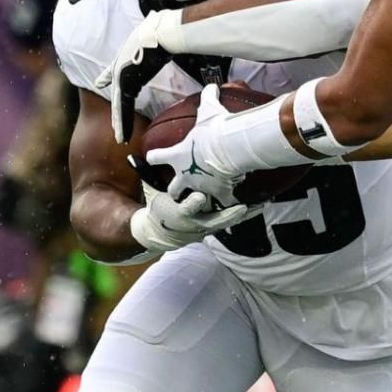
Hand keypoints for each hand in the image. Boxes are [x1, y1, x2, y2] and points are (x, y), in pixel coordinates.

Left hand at [100, 9, 183, 142]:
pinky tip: (121, 134)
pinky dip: (122, 121)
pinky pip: (122, 106)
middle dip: (118, 115)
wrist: (160, 33)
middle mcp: (120, 69)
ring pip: (118, 105)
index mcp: (126, 59)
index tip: (99, 84)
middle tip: (117, 131)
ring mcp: (121, 76)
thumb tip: (166, 21)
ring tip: (120, 139)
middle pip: (117, 97)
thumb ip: (156, 33)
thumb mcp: (155, 34)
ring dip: (120, 124)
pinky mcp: (125, 82)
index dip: (106, 78)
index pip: (115, 73)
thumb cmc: (162, 31)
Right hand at [128, 187, 257, 253]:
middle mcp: (193, 223)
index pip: (186, 209)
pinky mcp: (214, 227)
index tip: (199, 198)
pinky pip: (231, 221)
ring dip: (242, 214)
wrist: (160, 234)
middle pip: (213, 220)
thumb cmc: (159, 209)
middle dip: (227, 215)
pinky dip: (244, 214)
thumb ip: (146, 174)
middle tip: (241, 208)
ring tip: (259, 205)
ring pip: (227, 222)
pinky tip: (259, 204)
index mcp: (177, 213)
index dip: (192, 204)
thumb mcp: (151, 193)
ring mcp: (205, 227)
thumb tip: (132, 156)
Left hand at [144, 86, 244, 206]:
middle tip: (181, 186)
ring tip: (210, 195)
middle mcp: (185, 175)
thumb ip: (207, 97)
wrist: (230, 147)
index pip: (157, 157)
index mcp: (177, 156)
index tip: (154, 156)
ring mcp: (201, 186)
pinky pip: (223, 201)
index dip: (155, 156)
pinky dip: (228, 199)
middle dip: (176, 189)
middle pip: (173, 189)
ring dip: (201, 197)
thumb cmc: (214, 129)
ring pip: (196, 200)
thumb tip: (211, 85)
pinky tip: (234, 198)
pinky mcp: (219, 192)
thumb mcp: (209, 110)